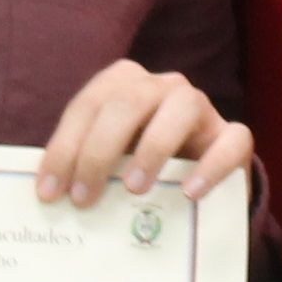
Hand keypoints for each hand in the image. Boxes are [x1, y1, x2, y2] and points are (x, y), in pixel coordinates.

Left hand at [37, 61, 254, 207]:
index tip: (49, 192)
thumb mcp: (109, 164)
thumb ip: (84, 167)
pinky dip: (210, 166)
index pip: (88, 105)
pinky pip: (232, 140)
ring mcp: (201, 107)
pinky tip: (189, 192)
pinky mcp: (234, 137)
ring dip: (152, 147)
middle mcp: (163, 86)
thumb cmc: (142, 171)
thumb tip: (47, 195)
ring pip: (180, 107)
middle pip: (127, 102)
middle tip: (83, 197)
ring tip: (133, 188)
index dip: (65, 147)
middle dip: (99, 150)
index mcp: (125, 84)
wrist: (199, 186)